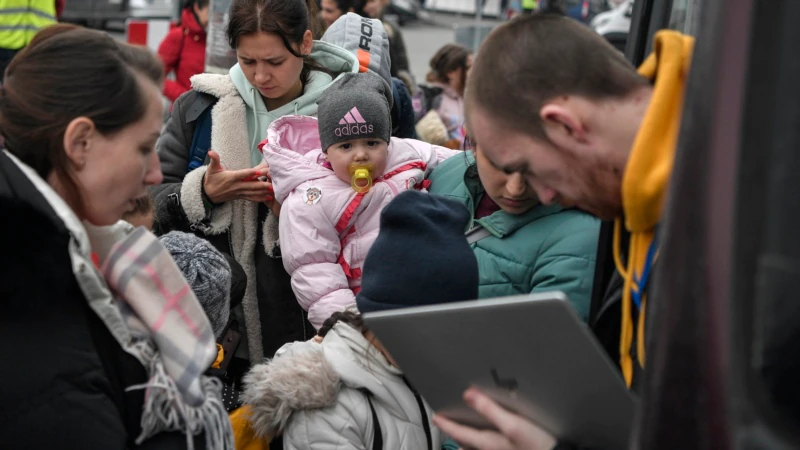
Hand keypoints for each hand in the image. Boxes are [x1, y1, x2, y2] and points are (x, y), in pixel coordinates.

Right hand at [203, 151, 273, 203]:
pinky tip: (268, 197)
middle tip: (273, 183)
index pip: (243, 175)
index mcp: (231, 178)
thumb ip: (214, 159)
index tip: (261, 171)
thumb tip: (211, 152)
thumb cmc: (211, 180)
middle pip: (251, 185)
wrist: (207, 195)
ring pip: (253, 192)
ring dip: (264, 191)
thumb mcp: (212, 169)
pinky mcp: (241, 197)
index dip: (252, 173)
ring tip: (274, 190)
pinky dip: (260, 198)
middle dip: (262, 184)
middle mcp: (237, 186)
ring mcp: (239, 192)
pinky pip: (252, 198)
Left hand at [432, 388, 556, 449]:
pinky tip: (488, 443)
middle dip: (456, 434)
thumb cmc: (538, 445)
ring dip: (468, 443)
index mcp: (488, 443)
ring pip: (477, 449)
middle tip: (447, 425)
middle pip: (466, 444)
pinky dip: (481, 446)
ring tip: (463, 436)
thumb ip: (490, 409)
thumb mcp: (513, 424)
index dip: (447, 424)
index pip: (460, 433)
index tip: (437, 418)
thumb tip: (468, 394)